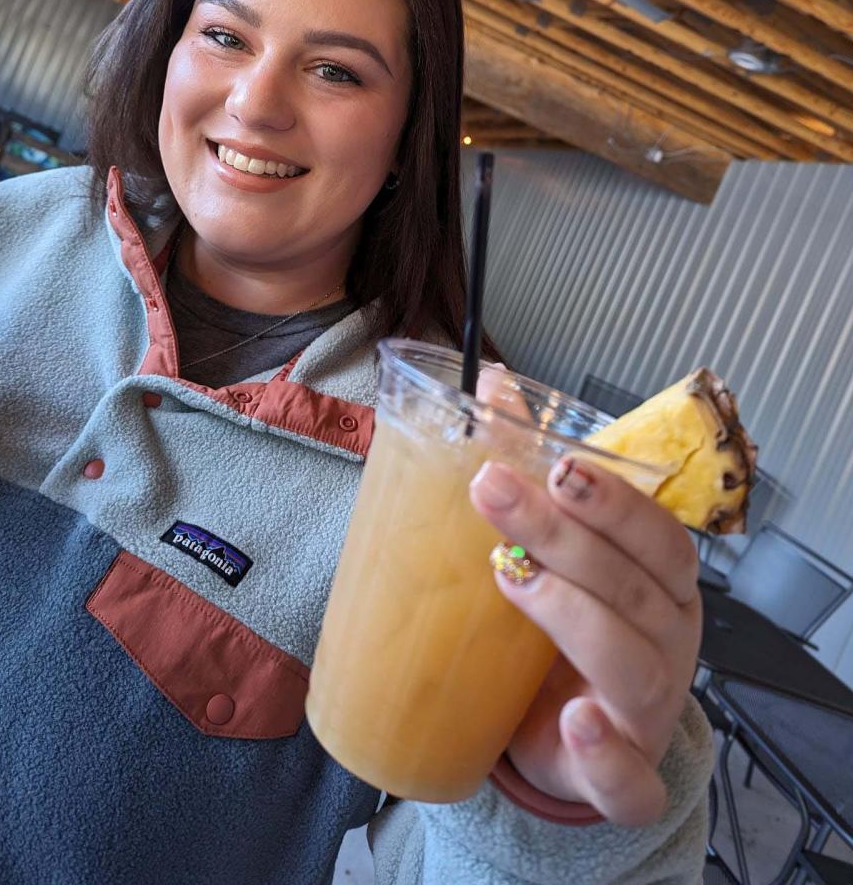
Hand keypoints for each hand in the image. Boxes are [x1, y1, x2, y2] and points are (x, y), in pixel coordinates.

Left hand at [469, 384, 700, 825]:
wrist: (573, 740)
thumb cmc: (569, 632)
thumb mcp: (557, 551)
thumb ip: (533, 471)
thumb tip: (495, 385)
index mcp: (660, 586)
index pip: (658, 537)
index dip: (616, 502)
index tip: (558, 465)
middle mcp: (667, 643)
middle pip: (632, 587)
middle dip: (564, 536)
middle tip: (494, 492)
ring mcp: (647, 711)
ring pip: (630, 664)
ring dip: (570, 615)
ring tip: (510, 577)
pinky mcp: (620, 776)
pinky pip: (630, 777)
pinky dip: (606, 753)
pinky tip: (576, 722)